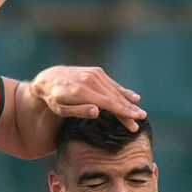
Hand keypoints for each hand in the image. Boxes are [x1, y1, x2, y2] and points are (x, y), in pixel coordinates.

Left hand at [30, 66, 145, 131]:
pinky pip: (112, 83)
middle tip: (142, 119)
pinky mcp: (96, 71)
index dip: (123, 112)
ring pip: (115, 90)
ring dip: (128, 101)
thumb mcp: (61, 109)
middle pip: (114, 97)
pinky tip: (133, 97)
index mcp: (81, 91)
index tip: (135, 119)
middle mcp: (89, 80)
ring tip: (140, 112)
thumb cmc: (54, 99)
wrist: (49, 78)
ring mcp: (94, 74)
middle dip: (129, 109)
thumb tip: (98, 112)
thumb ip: (79, 111)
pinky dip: (122, 91)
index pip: (108, 103)